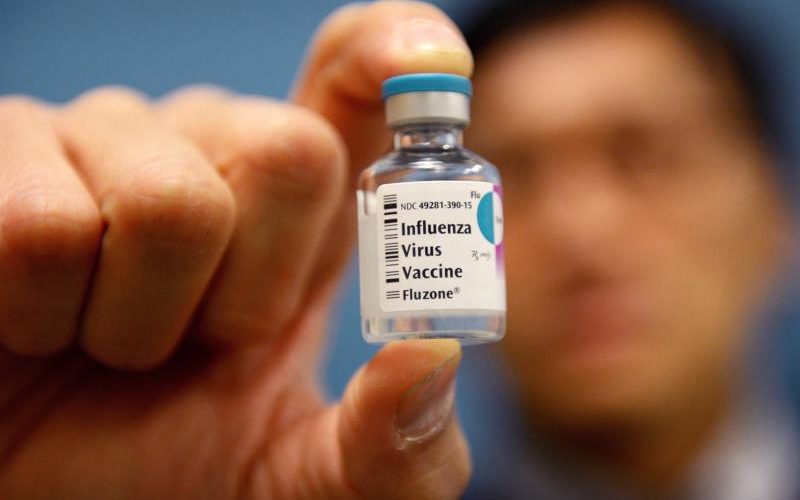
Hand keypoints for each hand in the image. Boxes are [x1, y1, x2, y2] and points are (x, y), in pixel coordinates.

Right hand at [0, 2, 472, 497]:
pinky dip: (44, 315)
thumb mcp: (307, 479)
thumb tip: (436, 356)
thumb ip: (394, 446)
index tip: (434, 65)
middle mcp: (212, 150)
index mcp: (301, 206)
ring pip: (167, 202)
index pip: (355, 79)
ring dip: (139, 322)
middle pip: (290, 150)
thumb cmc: (179, 476)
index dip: (393, 53)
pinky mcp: (7, 159)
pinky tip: (37, 325)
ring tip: (112, 345)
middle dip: (252, 290)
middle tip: (201, 346)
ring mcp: (107, 145)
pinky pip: (43, 225)